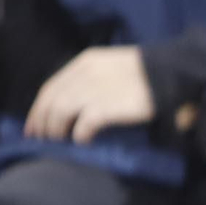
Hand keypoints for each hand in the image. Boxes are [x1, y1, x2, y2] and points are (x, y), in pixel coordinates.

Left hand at [24, 47, 154, 143]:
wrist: (171, 73)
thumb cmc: (148, 75)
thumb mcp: (113, 69)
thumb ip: (94, 81)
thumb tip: (78, 106)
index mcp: (85, 63)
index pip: (51, 86)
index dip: (38, 107)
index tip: (34, 124)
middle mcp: (84, 74)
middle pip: (51, 100)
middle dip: (42, 121)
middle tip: (41, 138)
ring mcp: (95, 90)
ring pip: (61, 111)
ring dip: (56, 129)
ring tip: (59, 142)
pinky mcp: (108, 107)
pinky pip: (83, 123)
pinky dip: (79, 134)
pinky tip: (82, 141)